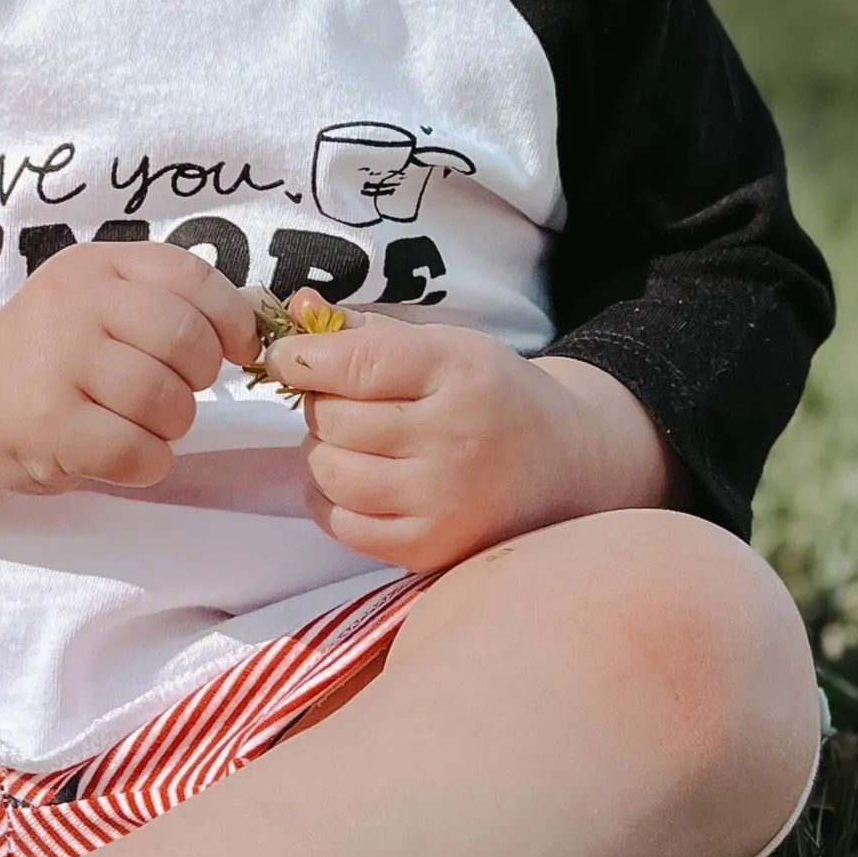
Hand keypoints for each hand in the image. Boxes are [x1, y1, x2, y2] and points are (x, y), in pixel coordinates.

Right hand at [0, 242, 259, 495]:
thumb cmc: (50, 353)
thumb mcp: (97, 299)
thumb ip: (165, 300)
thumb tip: (261, 321)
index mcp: (96, 265)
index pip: (193, 277)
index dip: (231, 320)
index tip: (233, 350)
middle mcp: (75, 304)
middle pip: (187, 340)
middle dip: (198, 378)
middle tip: (173, 391)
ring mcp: (58, 364)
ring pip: (167, 400)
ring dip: (171, 425)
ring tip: (139, 423)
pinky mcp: (50, 426)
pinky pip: (138, 452)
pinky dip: (146, 462)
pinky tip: (120, 452)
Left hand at [264, 319, 671, 571]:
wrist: (567, 467)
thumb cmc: (493, 397)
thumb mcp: (446, 346)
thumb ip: (367, 331)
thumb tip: (296, 308)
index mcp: (459, 373)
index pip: (356, 362)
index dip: (304, 356)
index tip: (290, 356)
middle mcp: (453, 439)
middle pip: (333, 418)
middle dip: (323, 405)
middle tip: (350, 405)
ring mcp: (442, 502)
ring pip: (330, 471)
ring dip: (323, 452)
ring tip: (355, 443)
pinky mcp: (429, 549)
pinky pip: (341, 523)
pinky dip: (331, 499)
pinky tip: (357, 482)